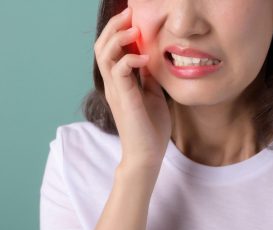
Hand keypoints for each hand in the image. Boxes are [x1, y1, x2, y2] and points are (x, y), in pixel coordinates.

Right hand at [94, 6, 171, 168]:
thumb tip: (149, 59)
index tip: (134, 18)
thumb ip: (147, 78)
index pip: (112, 51)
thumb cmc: (150, 128)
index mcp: (120, 84)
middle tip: (130, 13)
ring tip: (135, 29)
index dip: (119, 31)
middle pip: (103, 47)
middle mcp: (113, 85)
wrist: (147, 155)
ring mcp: (116, 92)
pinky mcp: (124, 100)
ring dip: (119, 37)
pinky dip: (130, 59)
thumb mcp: (152, 96)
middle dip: (115, 27)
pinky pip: (120, 72)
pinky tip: (144, 58)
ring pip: (105, 55)